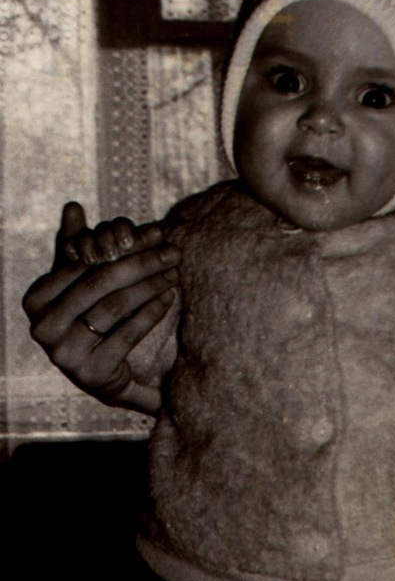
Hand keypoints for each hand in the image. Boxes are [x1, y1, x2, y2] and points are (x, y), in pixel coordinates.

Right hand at [23, 203, 180, 414]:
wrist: (102, 374)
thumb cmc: (90, 318)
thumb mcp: (80, 282)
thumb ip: (74, 245)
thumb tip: (72, 206)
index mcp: (35, 300)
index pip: (83, 264)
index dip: (120, 245)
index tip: (154, 233)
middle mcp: (42, 327)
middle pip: (99, 284)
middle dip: (141, 263)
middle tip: (173, 252)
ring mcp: (63, 353)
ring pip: (114, 307)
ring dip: (150, 286)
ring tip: (174, 273)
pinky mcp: (90, 372)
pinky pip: (127, 333)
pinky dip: (151, 312)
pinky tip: (169, 298)